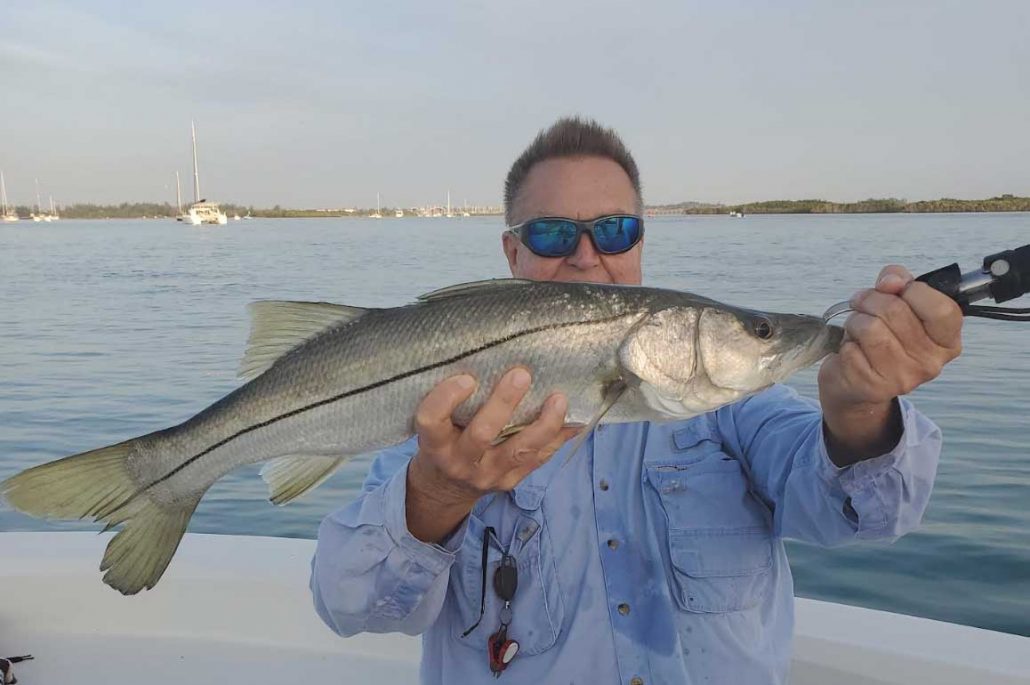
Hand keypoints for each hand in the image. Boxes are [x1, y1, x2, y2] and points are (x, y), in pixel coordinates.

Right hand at [405, 368, 578, 541]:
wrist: (444, 488)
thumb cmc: (442, 442)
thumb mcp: (435, 426)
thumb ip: (452, 403)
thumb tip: (493, 359)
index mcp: (434, 444)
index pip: (432, 421)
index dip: (446, 398)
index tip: (466, 378)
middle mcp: (460, 462)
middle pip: (482, 434)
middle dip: (504, 403)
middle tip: (521, 374)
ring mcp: (488, 475)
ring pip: (519, 450)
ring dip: (543, 423)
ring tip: (559, 399)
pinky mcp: (510, 482)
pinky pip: (538, 459)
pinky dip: (557, 438)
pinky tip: (574, 421)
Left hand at [818, 265, 962, 462]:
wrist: (854, 383)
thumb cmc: (880, 337)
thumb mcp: (895, 303)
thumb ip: (899, 282)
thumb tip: (891, 280)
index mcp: (947, 341)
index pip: (941, 308)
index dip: (913, 290)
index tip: (895, 289)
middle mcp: (931, 362)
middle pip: (895, 311)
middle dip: (869, 299)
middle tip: (861, 304)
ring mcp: (903, 377)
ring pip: (870, 327)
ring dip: (855, 321)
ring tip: (856, 328)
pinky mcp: (873, 386)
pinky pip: (851, 348)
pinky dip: (845, 343)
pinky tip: (852, 351)